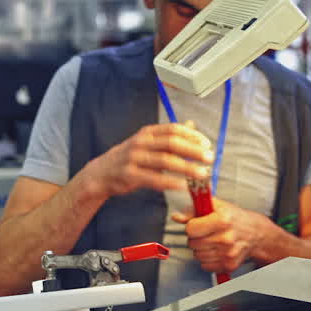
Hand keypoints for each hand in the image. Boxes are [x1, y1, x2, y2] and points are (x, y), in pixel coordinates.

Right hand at [88, 123, 212, 197]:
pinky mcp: (129, 175)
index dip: (192, 136)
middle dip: (193, 150)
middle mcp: (141, 142)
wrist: (101, 173)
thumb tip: (191, 125)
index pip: (173, 129)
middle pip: (171, 143)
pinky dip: (170, 182)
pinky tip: (182, 185)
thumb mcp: (148, 142)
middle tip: (209, 158)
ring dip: (186, 167)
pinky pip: (153, 179)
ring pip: (164, 161)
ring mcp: (134, 158)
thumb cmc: (130, 158)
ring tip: (201, 173)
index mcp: (147, 133)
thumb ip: (169, 135)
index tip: (207, 144)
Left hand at [173, 197, 270, 274]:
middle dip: (196, 237)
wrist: (255, 233)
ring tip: (212, 240)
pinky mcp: (229, 265)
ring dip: (201, 249)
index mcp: (223, 220)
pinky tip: (216, 250)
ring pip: (197, 255)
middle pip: (192, 243)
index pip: (191, 229)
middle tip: (206, 232)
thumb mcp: (216, 206)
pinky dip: (207, 259)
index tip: (198, 224)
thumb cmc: (234, 218)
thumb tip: (177, 217)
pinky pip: (205, 265)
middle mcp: (226, 238)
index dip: (192, 226)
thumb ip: (193, 211)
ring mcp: (228, 253)